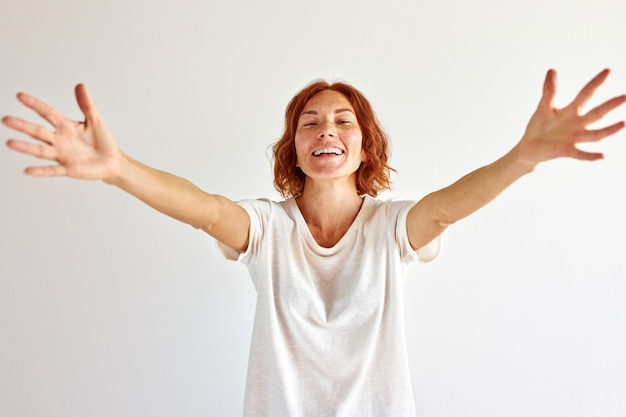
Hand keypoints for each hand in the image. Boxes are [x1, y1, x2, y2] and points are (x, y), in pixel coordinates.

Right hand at [3, 84, 120, 178]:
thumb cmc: (103, 142)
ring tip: (10, 143)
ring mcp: (62, 155)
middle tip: (6, 119)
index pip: (47, 113)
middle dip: (23, 125)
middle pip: (38, 131)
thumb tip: (80, 85)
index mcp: (66, 126)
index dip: (35, 105)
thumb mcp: (96, 121)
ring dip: (26, 147)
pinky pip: (52, 170)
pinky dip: (41, 171)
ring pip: (41, 150)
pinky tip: (28, 170)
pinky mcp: (68, 169)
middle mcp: (60, 140)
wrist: (113, 161)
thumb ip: (86, 104)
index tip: (20, 96)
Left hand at [519, 69, 625, 164]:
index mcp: (571, 111)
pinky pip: (580, 154)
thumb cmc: (539, 126)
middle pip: (596, 113)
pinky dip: (590, 156)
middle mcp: (577, 124)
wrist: (529, 147)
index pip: (586, 94)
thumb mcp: (543, 107)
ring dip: (609, 130)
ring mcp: (573, 138)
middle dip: (611, 105)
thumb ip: (549, 91)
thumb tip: (552, 70)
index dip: (596, 83)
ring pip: (594, 134)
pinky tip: (603, 156)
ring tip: (624, 124)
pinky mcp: (565, 151)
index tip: (608, 70)